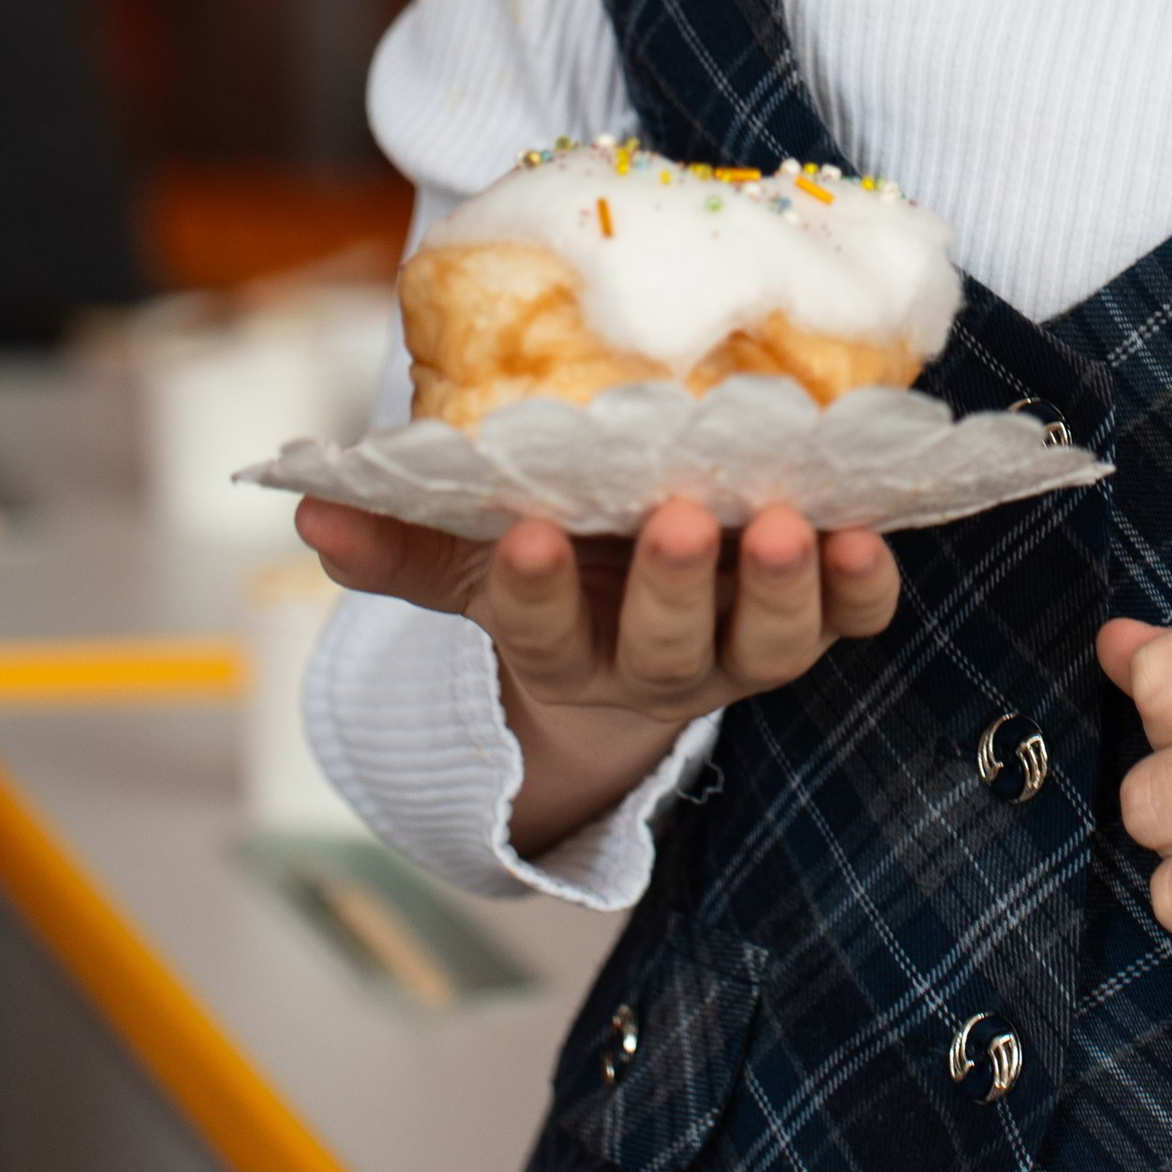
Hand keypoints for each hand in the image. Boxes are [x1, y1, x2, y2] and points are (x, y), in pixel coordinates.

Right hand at [300, 496, 898, 854]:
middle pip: (664, 647)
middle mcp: (658, 662)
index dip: (535, 591)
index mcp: (564, 648)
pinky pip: (851, 622)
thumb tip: (305, 509)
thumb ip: (400, 540)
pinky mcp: (817, 623)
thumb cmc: (555, 573)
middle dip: (670, 586)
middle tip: (676, 518)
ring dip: (782, 590)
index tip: (530, 533)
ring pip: (767, 645)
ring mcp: (741, 649)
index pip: (539, 631)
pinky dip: (863, 588)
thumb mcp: (470, 561)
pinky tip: (865, 534)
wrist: (638, 644)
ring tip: (785, 524)